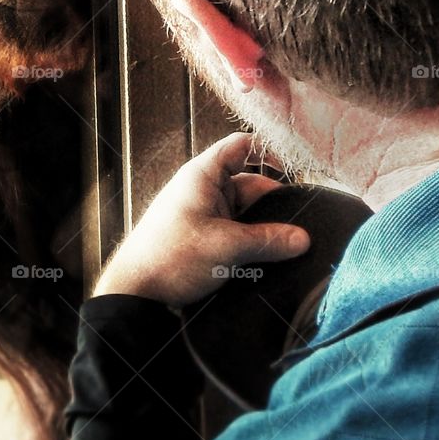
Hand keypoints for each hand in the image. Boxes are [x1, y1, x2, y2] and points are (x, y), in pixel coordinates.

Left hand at [93, 133, 310, 307]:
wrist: (136, 294)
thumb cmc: (170, 257)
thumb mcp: (226, 247)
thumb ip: (268, 240)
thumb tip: (303, 238)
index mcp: (203, 175)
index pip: (240, 146)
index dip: (267, 150)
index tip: (292, 169)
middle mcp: (204, 189)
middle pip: (250, 184)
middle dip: (273, 204)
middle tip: (298, 227)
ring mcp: (203, 214)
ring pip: (245, 212)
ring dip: (263, 228)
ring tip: (286, 246)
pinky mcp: (203, 237)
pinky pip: (236, 232)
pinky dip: (251, 242)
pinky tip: (268, 258)